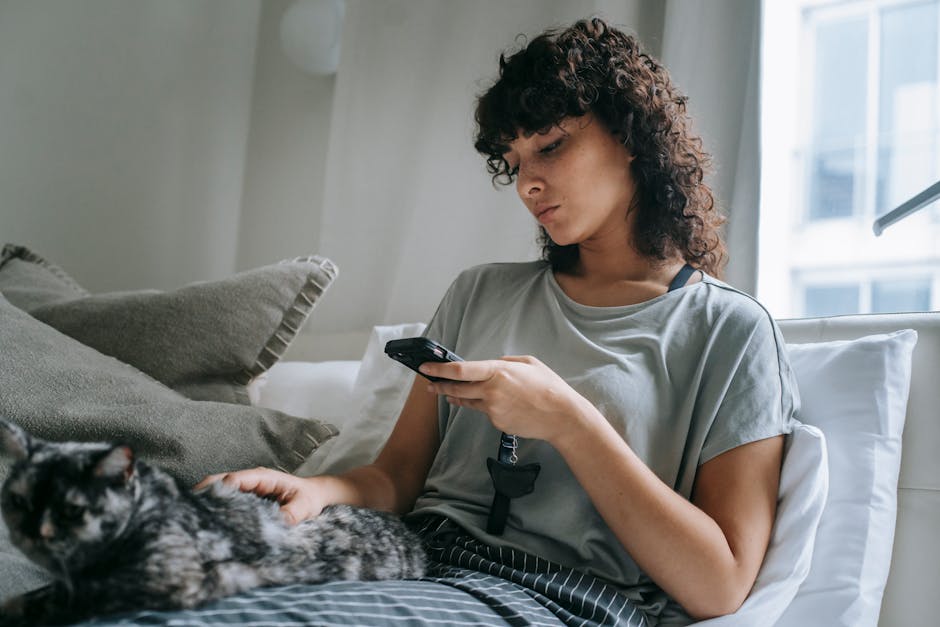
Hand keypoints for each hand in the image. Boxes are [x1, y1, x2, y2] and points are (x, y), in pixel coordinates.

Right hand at [194, 468, 327, 523]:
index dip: (219, 489)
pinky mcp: (244, 501)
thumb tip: (276, 523)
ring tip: (190, 518)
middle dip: (204, 494)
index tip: (206, 502)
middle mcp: (250, 481)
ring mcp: (245, 490)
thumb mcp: (304, 506)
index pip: (235, 479)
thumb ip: (292, 514)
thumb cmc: (309, 498)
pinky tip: (205, 523)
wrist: (315, 496)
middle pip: (220, 483)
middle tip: (187, 511)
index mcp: (263, 477)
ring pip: (219, 492)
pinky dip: (215, 509)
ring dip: (207, 502)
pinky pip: (226, 503)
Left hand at [420, 355, 593, 442]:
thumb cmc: (548, 387)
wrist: (560, 416)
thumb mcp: (528, 363)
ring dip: (459, 396)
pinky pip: (486, 412)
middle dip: (440, 385)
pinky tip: (500, 405)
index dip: (439, 369)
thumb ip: (505, 362)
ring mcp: (493, 409)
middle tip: (430, 384)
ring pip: (469, 401)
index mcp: (498, 372)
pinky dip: (487, 407)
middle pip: (457, 388)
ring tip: (451, 393)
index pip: (460, 370)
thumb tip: (491, 365)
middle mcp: (491, 391)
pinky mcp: (496, 422)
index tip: (425, 368)